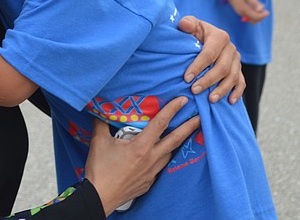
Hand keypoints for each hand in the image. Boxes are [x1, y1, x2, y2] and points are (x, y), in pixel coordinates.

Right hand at [85, 97, 198, 214]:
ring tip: (179, 136)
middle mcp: (151, 159)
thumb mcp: (99, 142)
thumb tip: (99, 111)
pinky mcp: (149, 183)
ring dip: (175, 144)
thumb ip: (101, 124)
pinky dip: (161, 159)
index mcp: (141, 147)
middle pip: (175, 140)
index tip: (183, 100)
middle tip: (200, 118)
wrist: (99, 197)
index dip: (172, 110)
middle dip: (189, 127)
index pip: (160, 123)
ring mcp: (152, 173)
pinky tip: (156, 157)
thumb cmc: (100, 169)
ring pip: (168, 155)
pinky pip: (159, 168)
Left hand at [177, 16, 244, 103]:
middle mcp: (231, 48)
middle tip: (194, 90)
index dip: (198, 66)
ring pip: (233, 77)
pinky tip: (230, 101)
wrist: (205, 36)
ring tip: (210, 100)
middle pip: (222, 67)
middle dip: (208, 80)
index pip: (209, 54)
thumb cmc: (195, 32)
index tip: (186, 78)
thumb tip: (184, 24)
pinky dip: (237, 92)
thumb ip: (187, 24)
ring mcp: (236, 60)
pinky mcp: (239, 70)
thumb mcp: (190, 25)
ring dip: (222, 89)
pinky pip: (242, 82)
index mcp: (220, 36)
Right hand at [228, 0, 268, 23]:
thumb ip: (254, 2)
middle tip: (265, 11)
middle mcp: (242, 13)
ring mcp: (240, 12)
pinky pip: (248, 15)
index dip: (263, 16)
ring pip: (251, 18)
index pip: (255, 17)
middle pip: (253, 20)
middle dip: (260, 17)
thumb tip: (261, 9)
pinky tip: (256, 8)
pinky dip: (254, 14)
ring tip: (262, 9)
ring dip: (257, 16)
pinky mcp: (240, 10)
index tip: (267, 12)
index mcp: (244, 9)